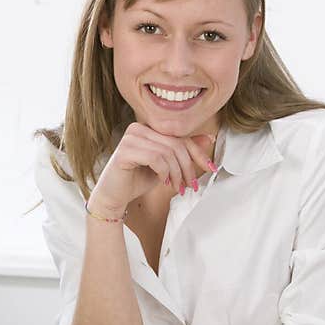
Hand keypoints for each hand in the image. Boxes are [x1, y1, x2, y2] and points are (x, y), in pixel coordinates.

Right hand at [87, 123, 215, 217]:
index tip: (210, 168)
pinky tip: (162, 181)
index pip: (180, 137)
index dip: (198, 153)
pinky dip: (164, 172)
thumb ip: (183, 151)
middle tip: (190, 185)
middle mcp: (138, 128)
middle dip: (187, 168)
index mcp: (148, 128)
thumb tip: (208, 138)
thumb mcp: (167, 166)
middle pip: (176, 144)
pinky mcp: (125, 151)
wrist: (113, 196)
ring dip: (177, 174)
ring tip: (175, 187)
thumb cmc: (136, 180)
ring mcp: (130, 138)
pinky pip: (155, 158)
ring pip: (168, 152)